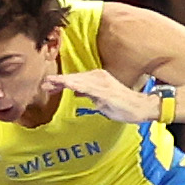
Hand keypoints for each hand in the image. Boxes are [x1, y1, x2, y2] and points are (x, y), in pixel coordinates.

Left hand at [41, 65, 161, 123]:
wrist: (140, 107)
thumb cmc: (123, 105)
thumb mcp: (101, 99)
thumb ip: (88, 93)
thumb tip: (76, 91)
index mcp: (97, 78)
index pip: (76, 79)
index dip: (61, 81)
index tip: (48, 85)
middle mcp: (99, 77)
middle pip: (74, 78)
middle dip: (58, 81)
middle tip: (43, 84)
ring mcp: (102, 83)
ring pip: (79, 81)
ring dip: (64, 82)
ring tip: (50, 83)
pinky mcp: (106, 90)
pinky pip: (88, 87)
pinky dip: (77, 85)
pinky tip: (67, 85)